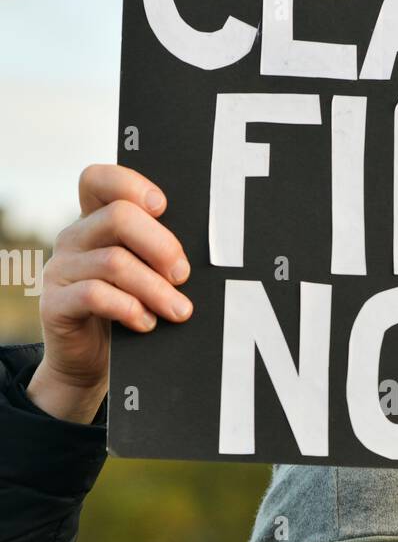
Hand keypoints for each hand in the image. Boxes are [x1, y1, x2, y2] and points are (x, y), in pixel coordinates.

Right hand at [30, 164, 192, 415]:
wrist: (91, 362)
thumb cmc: (127, 312)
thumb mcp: (143, 276)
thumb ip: (156, 255)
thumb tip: (199, 256)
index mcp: (94, 221)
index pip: (98, 180)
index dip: (130, 184)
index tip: (163, 206)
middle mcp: (73, 238)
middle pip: (118, 217)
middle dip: (160, 244)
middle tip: (183, 274)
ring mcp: (60, 269)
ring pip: (114, 262)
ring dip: (155, 288)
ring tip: (179, 310)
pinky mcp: (55, 303)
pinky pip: (95, 295)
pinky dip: (129, 308)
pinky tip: (146, 322)